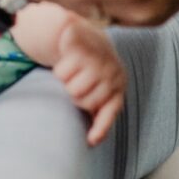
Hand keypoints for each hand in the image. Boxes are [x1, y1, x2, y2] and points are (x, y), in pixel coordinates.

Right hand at [53, 16, 124, 145]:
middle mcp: (110, 70)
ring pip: (71, 87)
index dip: (101, 127)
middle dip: (76, 96)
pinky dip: (61, 69)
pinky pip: (62, 71)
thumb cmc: (94, 70)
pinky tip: (66, 61)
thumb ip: (102, 112)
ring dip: (67, 82)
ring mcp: (96, 56)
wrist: (86, 36)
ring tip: (73, 72)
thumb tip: (93, 141)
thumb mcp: (103, 89)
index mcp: (118, 83)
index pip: (109, 109)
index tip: (91, 141)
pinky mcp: (80, 46)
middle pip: (83, 101)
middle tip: (77, 83)